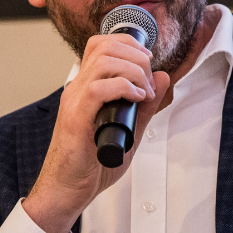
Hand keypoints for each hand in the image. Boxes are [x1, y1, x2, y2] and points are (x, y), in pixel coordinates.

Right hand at [23, 32, 170, 232]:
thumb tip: (163, 78)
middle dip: (137, 57)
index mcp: (85, 87)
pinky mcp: (76, 118)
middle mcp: (77, 88)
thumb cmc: (91, 164)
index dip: (129, 44)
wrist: (68, 189)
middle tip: (149, 82)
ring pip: (104, 60)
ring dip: (133, 70)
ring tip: (144, 92)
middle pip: (105, 46)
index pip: (101, 44)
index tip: (148, 62)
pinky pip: (99, 88)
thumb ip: (145, 105)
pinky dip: (124, 87)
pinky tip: (136, 99)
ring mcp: (75, 101)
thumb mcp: (129, 129)